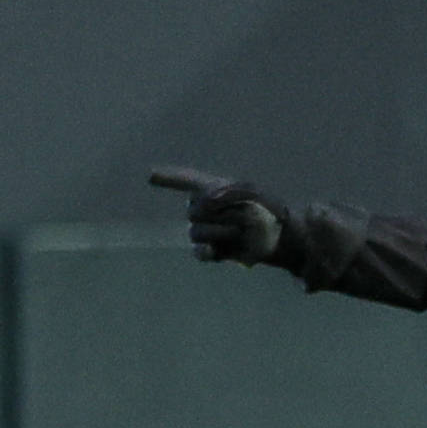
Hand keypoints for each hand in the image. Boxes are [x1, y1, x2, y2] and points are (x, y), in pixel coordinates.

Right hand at [148, 166, 291, 266]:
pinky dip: (204, 251)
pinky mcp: (209, 251)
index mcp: (211, 189)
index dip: (168, 178)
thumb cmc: (266, 209)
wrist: (276, 235)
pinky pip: (198, 252)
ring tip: (241, 231)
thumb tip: (201, 209)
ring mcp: (205, 230)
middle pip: (194, 211)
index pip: (185, 181)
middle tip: (243, 215)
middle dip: (218, 213)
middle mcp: (203, 209)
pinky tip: (212, 251)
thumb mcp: (250, 194)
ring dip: (221, 231)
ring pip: (196, 232)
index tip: (150, 175)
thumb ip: (224, 194)